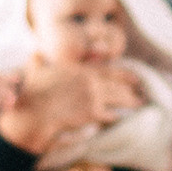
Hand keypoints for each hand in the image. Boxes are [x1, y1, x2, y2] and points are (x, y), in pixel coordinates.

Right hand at [0, 57, 143, 154]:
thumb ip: (36, 61)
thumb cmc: (29, 96)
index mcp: (75, 69)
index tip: (133, 75)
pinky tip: (121, 118)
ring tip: (138, 104)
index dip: (121, 72)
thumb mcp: (32, 72)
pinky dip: (115, 116)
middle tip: (142, 89)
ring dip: (129, 101)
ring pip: (117, 97)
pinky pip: (109, 114)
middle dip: (130, 86)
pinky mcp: (91, 112)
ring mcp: (90, 95)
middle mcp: (86, 79)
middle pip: (115, 82)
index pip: (104, 68)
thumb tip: (34, 52)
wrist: (31, 114)